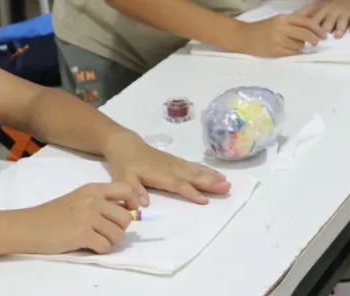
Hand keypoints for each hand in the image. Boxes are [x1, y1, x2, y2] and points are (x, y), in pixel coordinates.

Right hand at [19, 182, 136, 253]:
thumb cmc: (53, 214)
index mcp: (93, 189)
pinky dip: (100, 249)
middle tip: (106, 233)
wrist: (29, 226)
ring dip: (109, 241)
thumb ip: (100, 201)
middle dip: (119, 229)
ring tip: (96, 239)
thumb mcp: (79, 198)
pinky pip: (105, 246)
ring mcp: (88, 217)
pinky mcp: (82, 234)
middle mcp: (93, 200)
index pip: (126, 189)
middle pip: (125, 218)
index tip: (127, 213)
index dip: (133, 203)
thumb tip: (126, 212)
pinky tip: (88, 245)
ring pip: (117, 234)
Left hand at [104, 131, 229, 204]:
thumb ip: (133, 190)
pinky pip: (194, 166)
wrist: (125, 145)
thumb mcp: (122, 178)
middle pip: (193, 176)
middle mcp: (171, 168)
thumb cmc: (124, 164)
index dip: (191, 192)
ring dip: (212, 177)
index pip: (178, 184)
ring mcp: (175, 163)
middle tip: (227, 189)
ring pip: (196, 170)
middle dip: (210, 183)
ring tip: (227, 183)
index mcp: (159, 174)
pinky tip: (217, 174)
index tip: (205, 201)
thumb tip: (143, 204)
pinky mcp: (176, 161)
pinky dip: (207, 170)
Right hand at [239, 14, 326, 56]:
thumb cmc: (262, 28)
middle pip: (306, 34)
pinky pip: (293, 53)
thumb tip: (314, 25)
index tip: (324, 34)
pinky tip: (290, 50)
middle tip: (316, 42)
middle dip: (314, 39)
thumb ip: (294, 22)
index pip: (306, 21)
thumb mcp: (277, 20)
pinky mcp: (276, 52)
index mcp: (283, 18)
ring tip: (292, 44)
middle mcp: (281, 28)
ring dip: (300, 46)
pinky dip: (295, 52)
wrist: (244, 37)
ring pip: (300, 45)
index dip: (317, 28)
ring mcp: (279, 40)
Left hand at [297, 0, 349, 37]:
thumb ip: (304, 15)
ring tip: (336, 36)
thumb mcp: (315, 6)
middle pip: (328, 21)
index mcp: (321, 11)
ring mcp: (344, 13)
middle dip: (325, 29)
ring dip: (339, 28)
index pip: (314, 20)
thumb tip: (289, 22)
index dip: (310, 29)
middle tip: (322, 39)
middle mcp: (333, 12)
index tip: (306, 37)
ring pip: (342, 22)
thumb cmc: (328, 3)